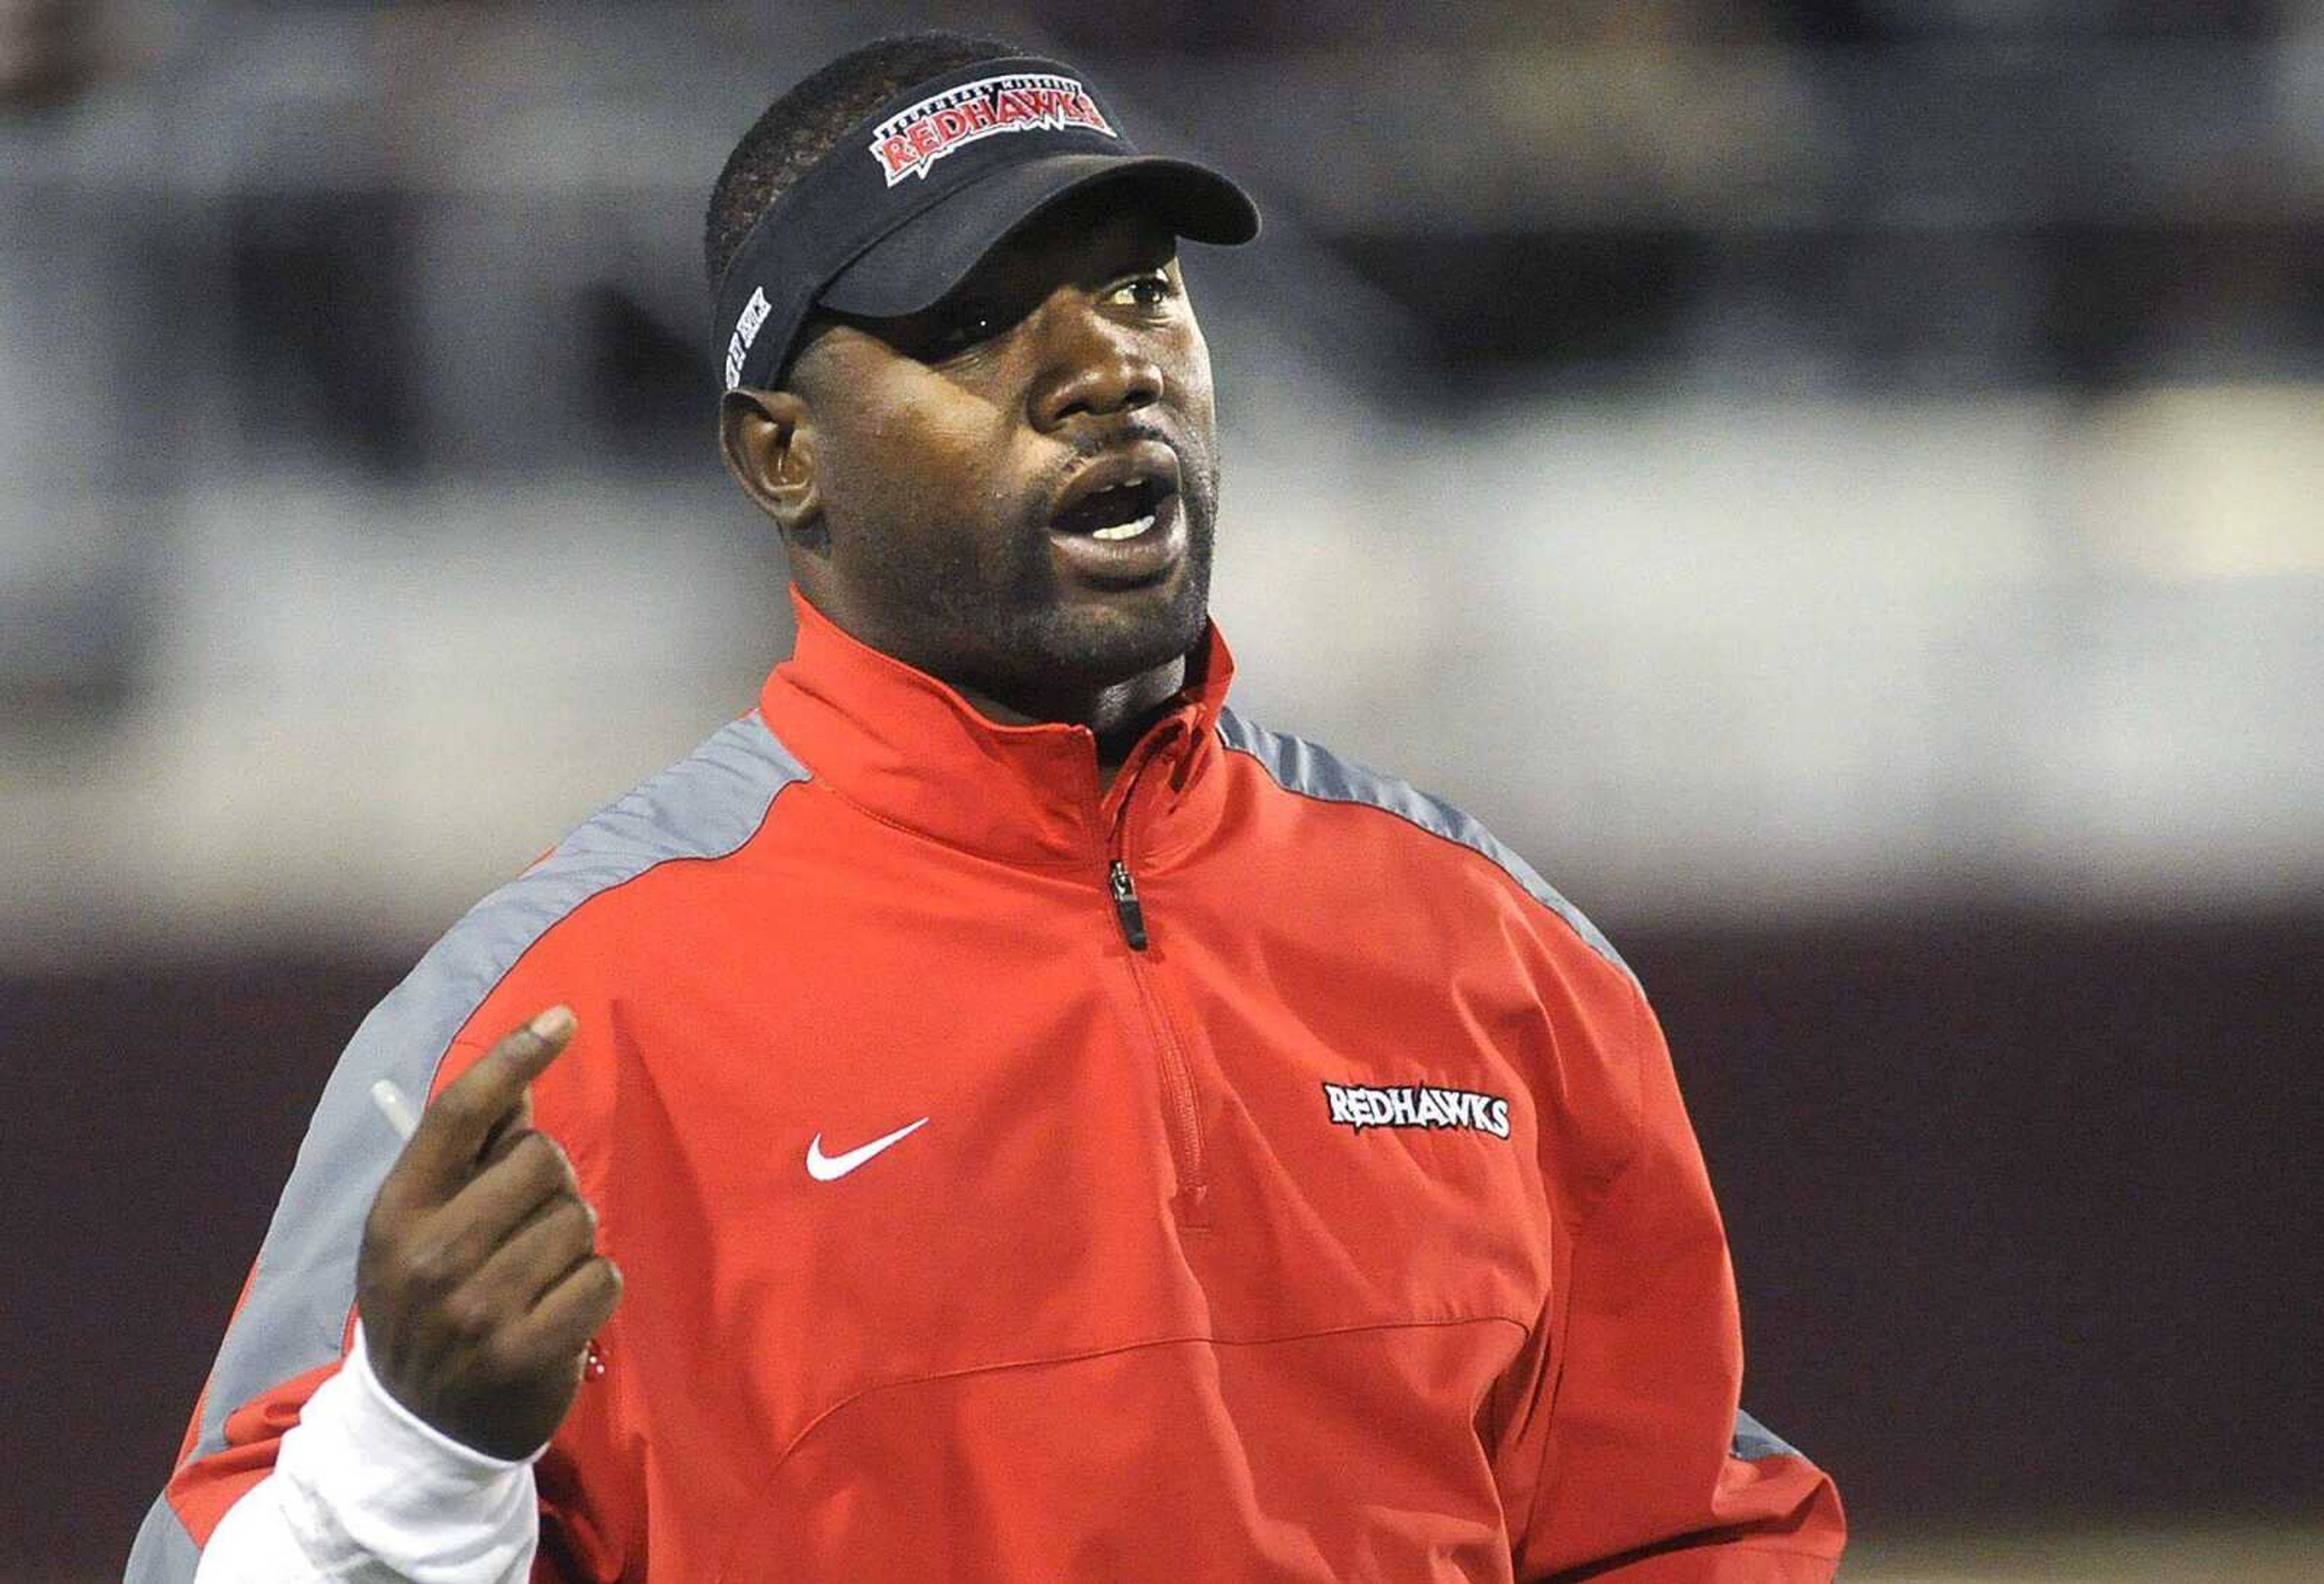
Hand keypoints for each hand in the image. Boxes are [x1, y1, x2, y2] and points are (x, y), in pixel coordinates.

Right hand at [355, 1006, 621, 1459]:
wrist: (423, 1429)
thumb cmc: (431, 1305)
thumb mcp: (424, 1229)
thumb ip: (470, 1155)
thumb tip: (520, 1078)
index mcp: (397, 1214)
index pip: (458, 1115)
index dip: (512, 1058)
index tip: (561, 1019)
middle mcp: (430, 1256)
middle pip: (541, 1159)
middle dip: (551, 1185)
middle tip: (525, 1228)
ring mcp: (477, 1309)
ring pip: (580, 1219)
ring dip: (573, 1243)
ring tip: (536, 1279)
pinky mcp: (527, 1353)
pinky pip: (604, 1278)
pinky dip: (594, 1291)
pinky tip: (559, 1313)